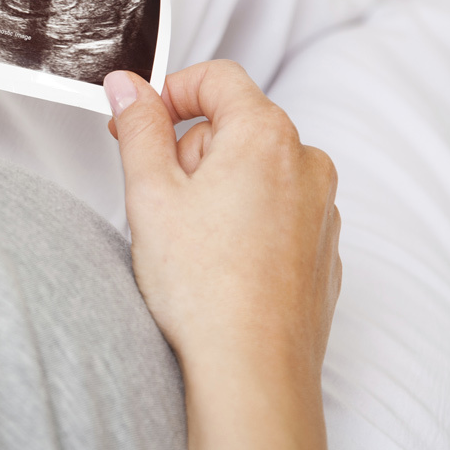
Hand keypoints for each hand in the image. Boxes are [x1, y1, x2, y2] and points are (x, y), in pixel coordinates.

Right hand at [104, 61, 340, 449]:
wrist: (254, 372)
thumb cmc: (206, 289)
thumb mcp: (151, 194)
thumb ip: (138, 126)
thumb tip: (127, 86)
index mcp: (266, 136)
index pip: (217, 77)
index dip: (171, 91)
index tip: (141, 120)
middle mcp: (306, 164)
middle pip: (235, 125)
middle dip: (191, 151)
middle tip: (162, 201)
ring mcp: (321, 208)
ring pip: (256, 170)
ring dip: (219, 187)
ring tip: (191, 241)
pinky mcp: (322, 248)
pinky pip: (277, 210)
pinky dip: (246, 220)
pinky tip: (220, 263)